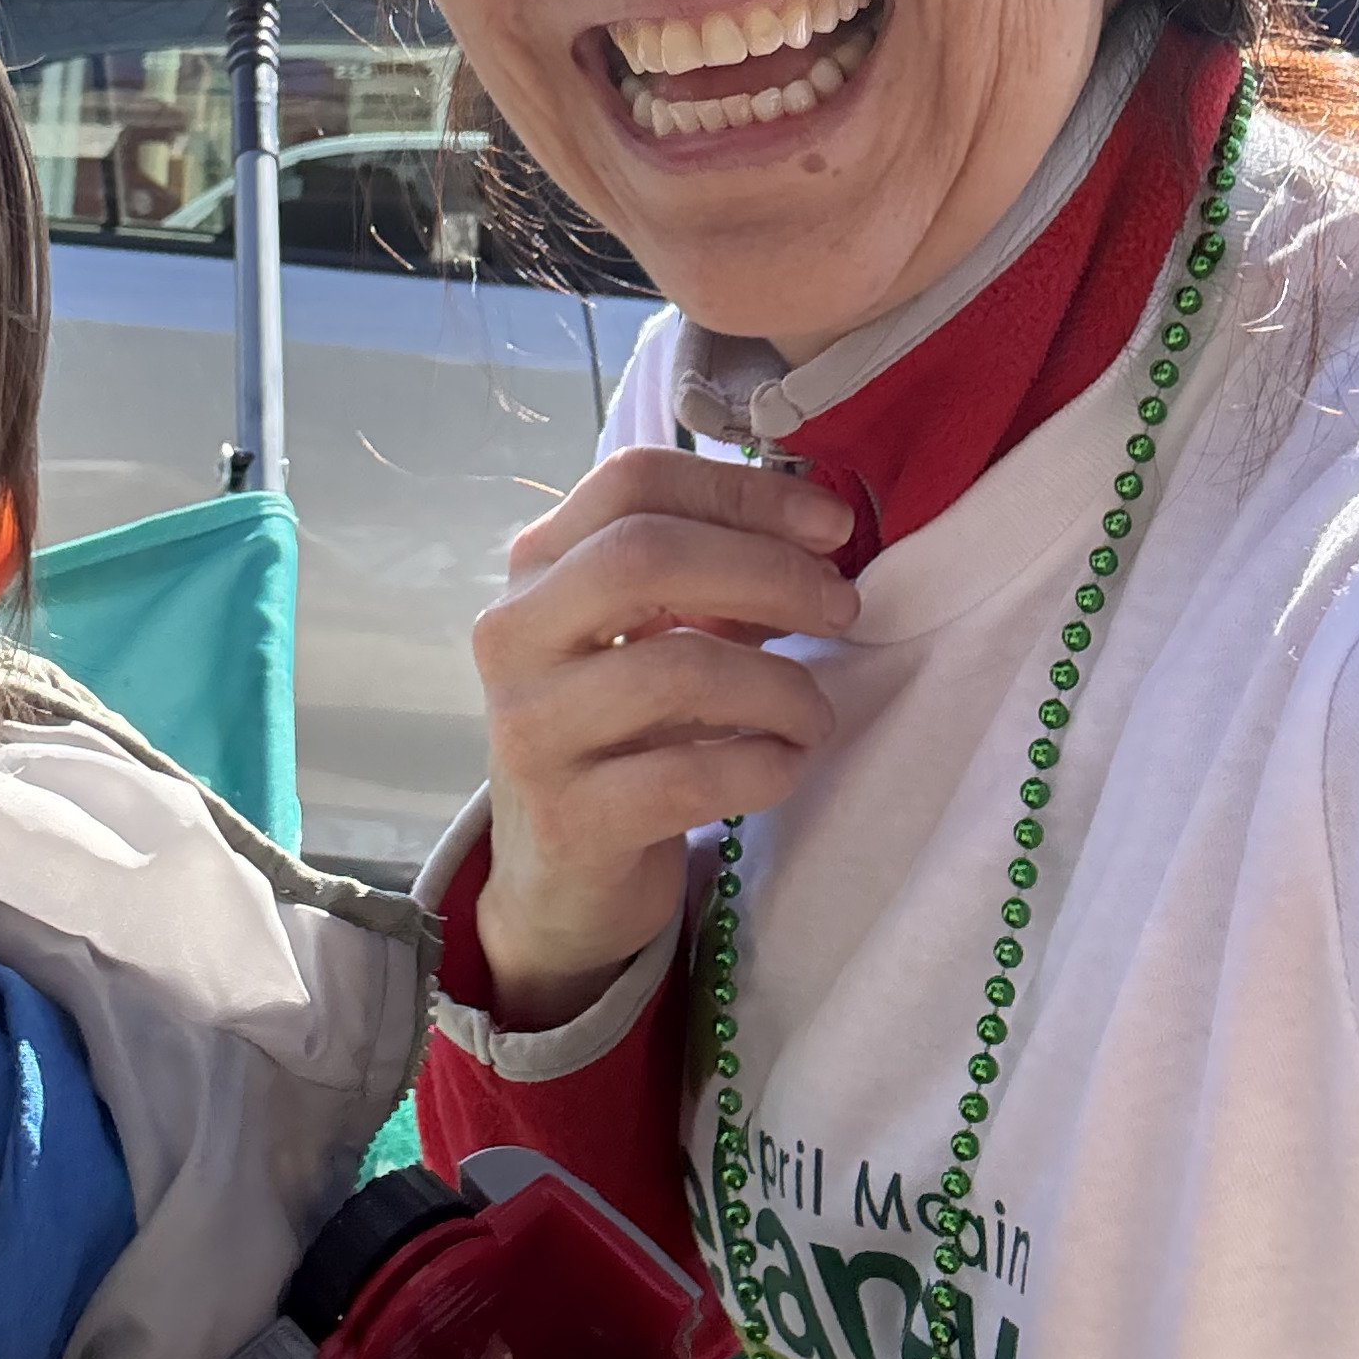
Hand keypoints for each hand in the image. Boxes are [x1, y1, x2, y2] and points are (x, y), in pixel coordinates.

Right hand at [471, 444, 857, 1028]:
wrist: (558, 878)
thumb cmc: (620, 732)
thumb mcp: (646, 637)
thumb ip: (706, 580)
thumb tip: (817, 540)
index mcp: (537, 567)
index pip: (632, 481)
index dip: (741, 489)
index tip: (831, 523)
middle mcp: (515, 634)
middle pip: (644, 555)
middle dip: (768, 571)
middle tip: (842, 608)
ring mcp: (532, 728)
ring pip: (679, 669)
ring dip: (781, 687)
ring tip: (815, 714)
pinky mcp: (570, 819)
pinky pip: (692, 776)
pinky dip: (766, 765)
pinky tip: (786, 765)